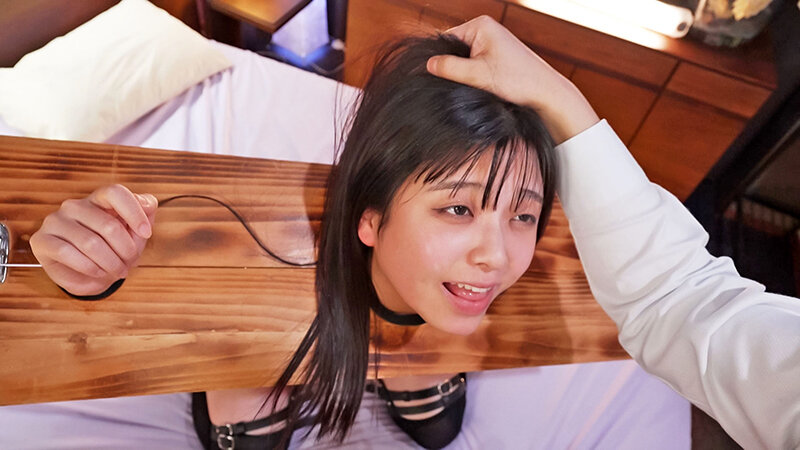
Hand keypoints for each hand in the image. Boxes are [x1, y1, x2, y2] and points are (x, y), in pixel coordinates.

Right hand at [30, 184, 157, 295]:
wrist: (92, 274)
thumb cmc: (115, 248)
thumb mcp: (136, 232)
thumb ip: (146, 212)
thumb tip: (148, 203)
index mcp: (98, 199)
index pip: (115, 192)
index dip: (134, 213)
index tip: (146, 233)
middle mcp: (75, 206)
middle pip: (108, 225)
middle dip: (126, 250)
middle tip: (130, 263)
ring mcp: (55, 221)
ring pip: (90, 243)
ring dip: (110, 263)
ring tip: (118, 271)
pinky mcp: (42, 240)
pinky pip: (67, 253)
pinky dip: (89, 267)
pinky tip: (99, 273)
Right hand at [426, 16, 599, 143]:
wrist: (546, 93)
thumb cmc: (518, 81)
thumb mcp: (478, 76)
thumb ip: (450, 68)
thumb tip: (428, 64)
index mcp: (480, 25)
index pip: (445, 40)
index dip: (439, 59)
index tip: (437, 78)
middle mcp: (486, 29)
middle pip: (454, 50)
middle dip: (454, 68)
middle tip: (462, 84)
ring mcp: (492, 43)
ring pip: (464, 60)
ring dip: (465, 75)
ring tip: (477, 86)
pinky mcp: (496, 56)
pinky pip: (475, 65)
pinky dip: (474, 77)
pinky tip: (483, 87)